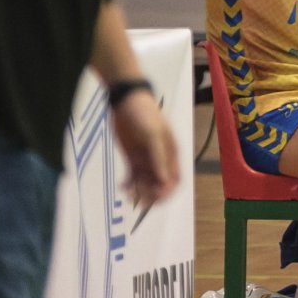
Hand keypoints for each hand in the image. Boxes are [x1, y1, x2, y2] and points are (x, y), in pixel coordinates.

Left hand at [111, 88, 178, 205]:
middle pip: (160, 186)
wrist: (126, 102)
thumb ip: (159, 157)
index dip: (167, 192)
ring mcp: (146, 160)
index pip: (175, 180)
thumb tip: (165, 181)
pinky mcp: (132, 160)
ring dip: (139, 192)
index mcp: (171, 154)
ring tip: (127, 191)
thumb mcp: (153, 135)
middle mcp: (160, 160)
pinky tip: (122, 186)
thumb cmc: (144, 114)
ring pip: (146, 184)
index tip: (154, 195)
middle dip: (151, 194)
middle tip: (138, 195)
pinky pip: (133, 178)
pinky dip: (129, 185)